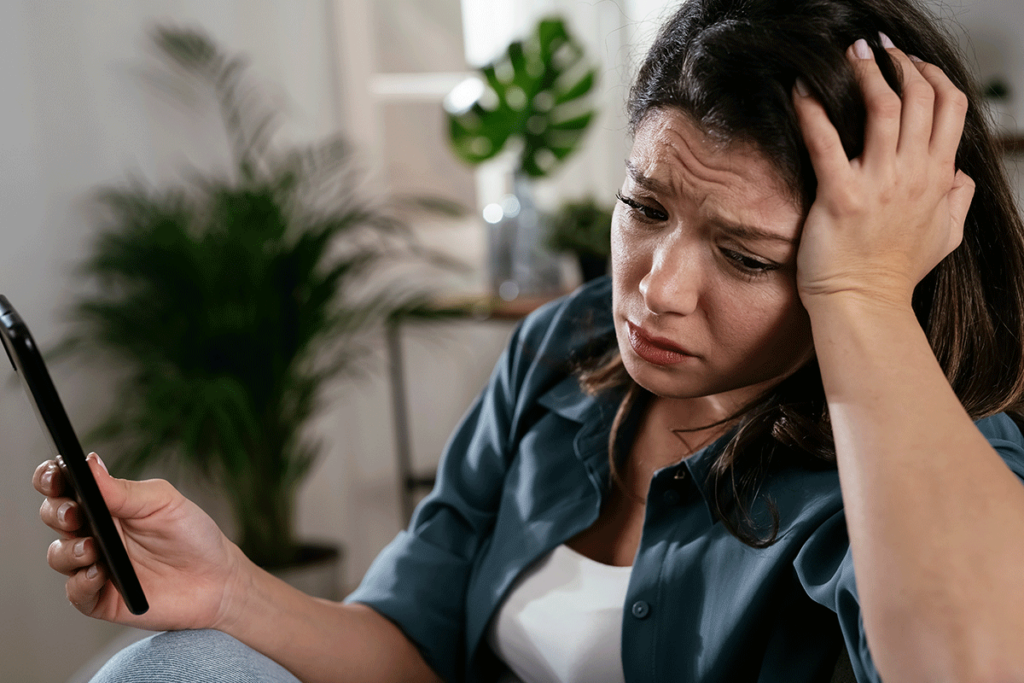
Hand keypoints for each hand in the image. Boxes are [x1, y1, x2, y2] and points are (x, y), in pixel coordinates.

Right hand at [34, 453, 247, 631]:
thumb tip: (89, 464)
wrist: (217, 579)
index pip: (64, 485)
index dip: (50, 477)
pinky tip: (99, 574)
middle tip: (74, 514)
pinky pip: (75, 592)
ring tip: (93, 548)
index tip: (55, 474)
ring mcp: (94, 565)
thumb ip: (123, 490)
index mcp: (106, 502)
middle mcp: (94, 532)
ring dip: (69, 550)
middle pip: (53, 516)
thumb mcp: (162, 502)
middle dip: (57, 512)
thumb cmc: (191, 534)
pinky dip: (81, 583)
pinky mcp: (100, 597)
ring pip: (58, 555)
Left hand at [793, 36, 974, 310]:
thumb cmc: (896, 274)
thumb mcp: (946, 237)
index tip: (914, 62)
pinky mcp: (840, 196)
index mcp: (938, 178)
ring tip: (851, 54)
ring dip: (867, 73)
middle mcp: (914, 175)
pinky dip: (811, 110)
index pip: (951, 108)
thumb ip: (958, 200)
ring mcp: (879, 184)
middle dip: (901, 63)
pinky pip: (825, 142)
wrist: (863, 305)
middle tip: (878, 48)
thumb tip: (962, 176)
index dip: (934, 76)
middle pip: (921, 98)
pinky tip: (799, 90)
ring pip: (885, 108)